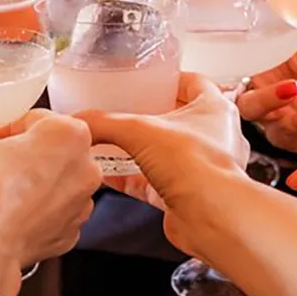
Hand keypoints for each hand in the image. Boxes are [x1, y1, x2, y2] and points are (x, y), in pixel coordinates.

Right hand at [0, 111, 100, 268]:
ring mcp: (82, 203)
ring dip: (36, 183)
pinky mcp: (71, 232)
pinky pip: (54, 213)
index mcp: (69, 134)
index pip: (38, 120)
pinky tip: (13, 213)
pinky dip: (37, 212)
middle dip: (29, 156)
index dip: (12, 129)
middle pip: (54, 152)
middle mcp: (86, 167)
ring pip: (57, 183)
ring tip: (4, 191)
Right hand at [77, 73, 249, 255]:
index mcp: (215, 109)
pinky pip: (157, 182)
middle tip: (129, 110)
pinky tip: (110, 177)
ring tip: (115, 143)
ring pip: (169, 152)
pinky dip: (133, 179)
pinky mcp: (189, 194)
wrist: (210, 215)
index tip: (150, 79)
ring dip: (143, 150)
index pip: (194, 83)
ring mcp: (203, 167)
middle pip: (180, 118)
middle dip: (153, 115)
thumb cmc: (197, 166)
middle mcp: (215, 137)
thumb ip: (105, 123)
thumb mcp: (139, 131)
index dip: (171, 79)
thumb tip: (81, 121)